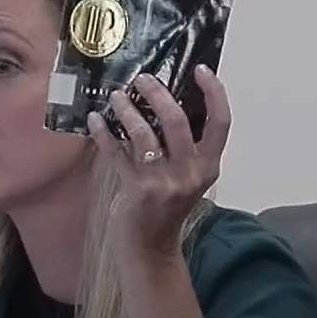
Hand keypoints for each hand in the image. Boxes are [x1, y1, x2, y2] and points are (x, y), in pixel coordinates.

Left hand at [86, 64, 231, 262]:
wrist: (149, 248)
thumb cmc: (165, 206)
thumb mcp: (184, 177)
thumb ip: (182, 148)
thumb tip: (162, 102)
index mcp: (208, 167)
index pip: (221, 123)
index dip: (214, 93)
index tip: (200, 69)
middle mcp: (191, 173)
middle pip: (177, 121)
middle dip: (157, 94)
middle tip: (141, 79)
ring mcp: (164, 183)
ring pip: (144, 134)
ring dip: (126, 110)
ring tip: (116, 96)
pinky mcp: (138, 190)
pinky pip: (116, 153)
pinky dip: (104, 134)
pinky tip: (95, 120)